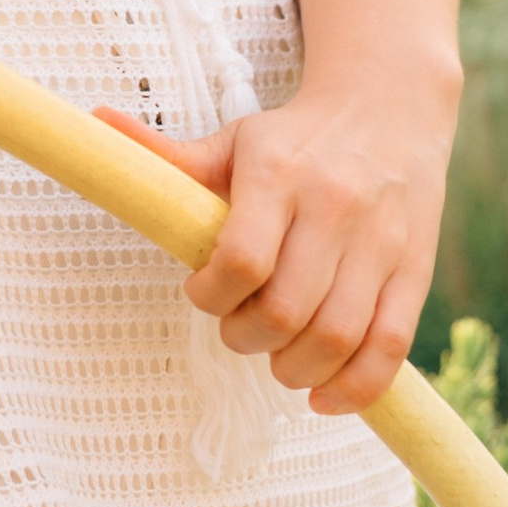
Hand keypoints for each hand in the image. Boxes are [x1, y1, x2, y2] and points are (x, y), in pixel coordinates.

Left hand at [98, 71, 456, 415]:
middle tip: (238, 331)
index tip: (201, 294)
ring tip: (277, 359)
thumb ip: (168, 157)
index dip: (212, 296)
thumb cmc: (293, 139)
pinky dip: (356, 388)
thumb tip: (94, 122)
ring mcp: (379, 241)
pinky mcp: (414, 271)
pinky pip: (391, 347)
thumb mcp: (233, 141)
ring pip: (339, 336)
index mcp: (278, 172)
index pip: (243, 258)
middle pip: (288, 308)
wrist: (387, 110)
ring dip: (296, 370)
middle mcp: (333, 206)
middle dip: (249, 339)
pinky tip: (323, 396)